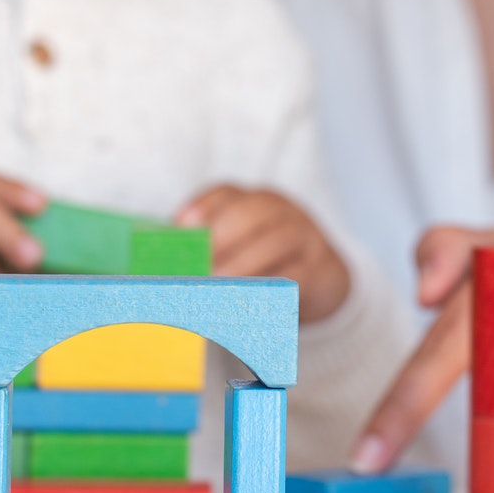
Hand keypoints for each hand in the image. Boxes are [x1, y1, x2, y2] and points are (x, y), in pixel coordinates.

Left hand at [177, 186, 351, 322]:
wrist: (323, 278)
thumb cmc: (269, 263)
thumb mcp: (243, 247)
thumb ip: (210, 249)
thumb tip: (170, 263)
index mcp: (256, 200)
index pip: (226, 193)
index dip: (203, 206)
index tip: (180, 226)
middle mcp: (282, 210)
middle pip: (251, 211)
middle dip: (222, 235)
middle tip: (199, 262)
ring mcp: (305, 236)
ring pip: (275, 241)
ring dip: (243, 263)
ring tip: (217, 283)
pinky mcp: (320, 267)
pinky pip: (297, 274)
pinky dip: (272, 286)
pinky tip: (250, 299)